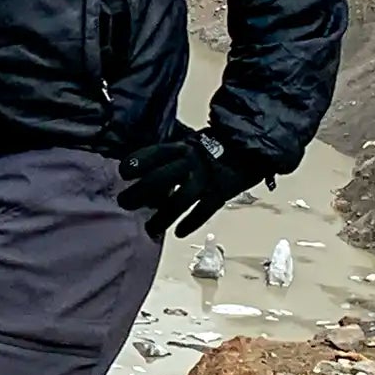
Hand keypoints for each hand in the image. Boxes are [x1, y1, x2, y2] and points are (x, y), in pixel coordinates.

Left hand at [118, 134, 269, 239]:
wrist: (252, 145)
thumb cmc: (218, 144)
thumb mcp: (192, 141)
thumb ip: (174, 153)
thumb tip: (148, 169)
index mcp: (183, 147)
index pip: (154, 153)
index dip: (138, 162)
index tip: (122, 172)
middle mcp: (192, 162)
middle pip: (160, 179)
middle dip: (139, 193)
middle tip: (124, 203)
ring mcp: (207, 178)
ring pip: (179, 200)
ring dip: (162, 217)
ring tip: (148, 229)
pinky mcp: (222, 192)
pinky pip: (204, 210)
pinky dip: (191, 222)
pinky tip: (177, 233)